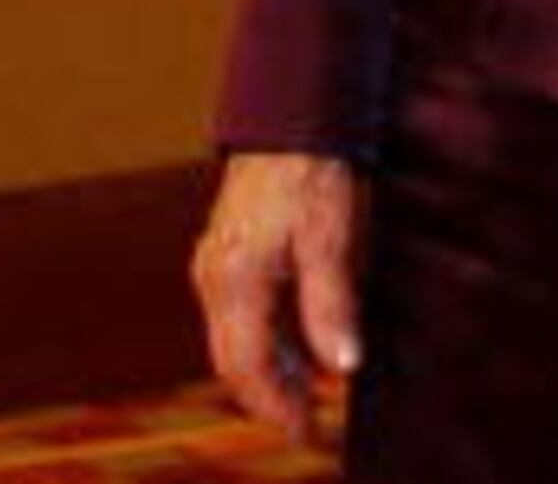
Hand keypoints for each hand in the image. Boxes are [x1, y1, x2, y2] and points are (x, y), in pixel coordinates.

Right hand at [189, 150, 363, 440]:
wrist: (286, 124)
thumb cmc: (311, 176)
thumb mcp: (329, 240)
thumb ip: (332, 306)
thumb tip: (345, 366)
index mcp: (234, 283)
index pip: (247, 367)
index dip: (276, 406)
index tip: (307, 434)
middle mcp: (213, 282)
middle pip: (235, 362)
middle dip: (270, 399)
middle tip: (309, 428)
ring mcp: (215, 270)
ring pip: (235, 342)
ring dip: (270, 373)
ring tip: (311, 400)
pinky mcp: (225, 259)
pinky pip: (240, 319)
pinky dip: (267, 344)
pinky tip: (300, 354)